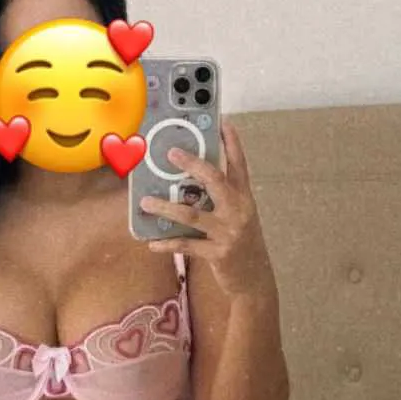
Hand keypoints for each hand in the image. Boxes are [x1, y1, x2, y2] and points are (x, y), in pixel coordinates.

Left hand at [139, 119, 273, 297]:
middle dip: (193, 165)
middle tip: (172, 153)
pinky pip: (187, 245)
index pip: (239, 164)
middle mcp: (238, 210)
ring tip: (146, 202)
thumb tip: (185, 182)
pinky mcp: (218, 253)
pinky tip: (152, 243)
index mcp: (244, 197)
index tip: (223, 121)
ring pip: (193, 215)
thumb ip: (219, 198)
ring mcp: (229, 232)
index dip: (232, 142)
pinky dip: (167, 243)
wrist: (255, 279)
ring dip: (166, 208)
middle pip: (216, 181)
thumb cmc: (241, 242)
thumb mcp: (238, 215)